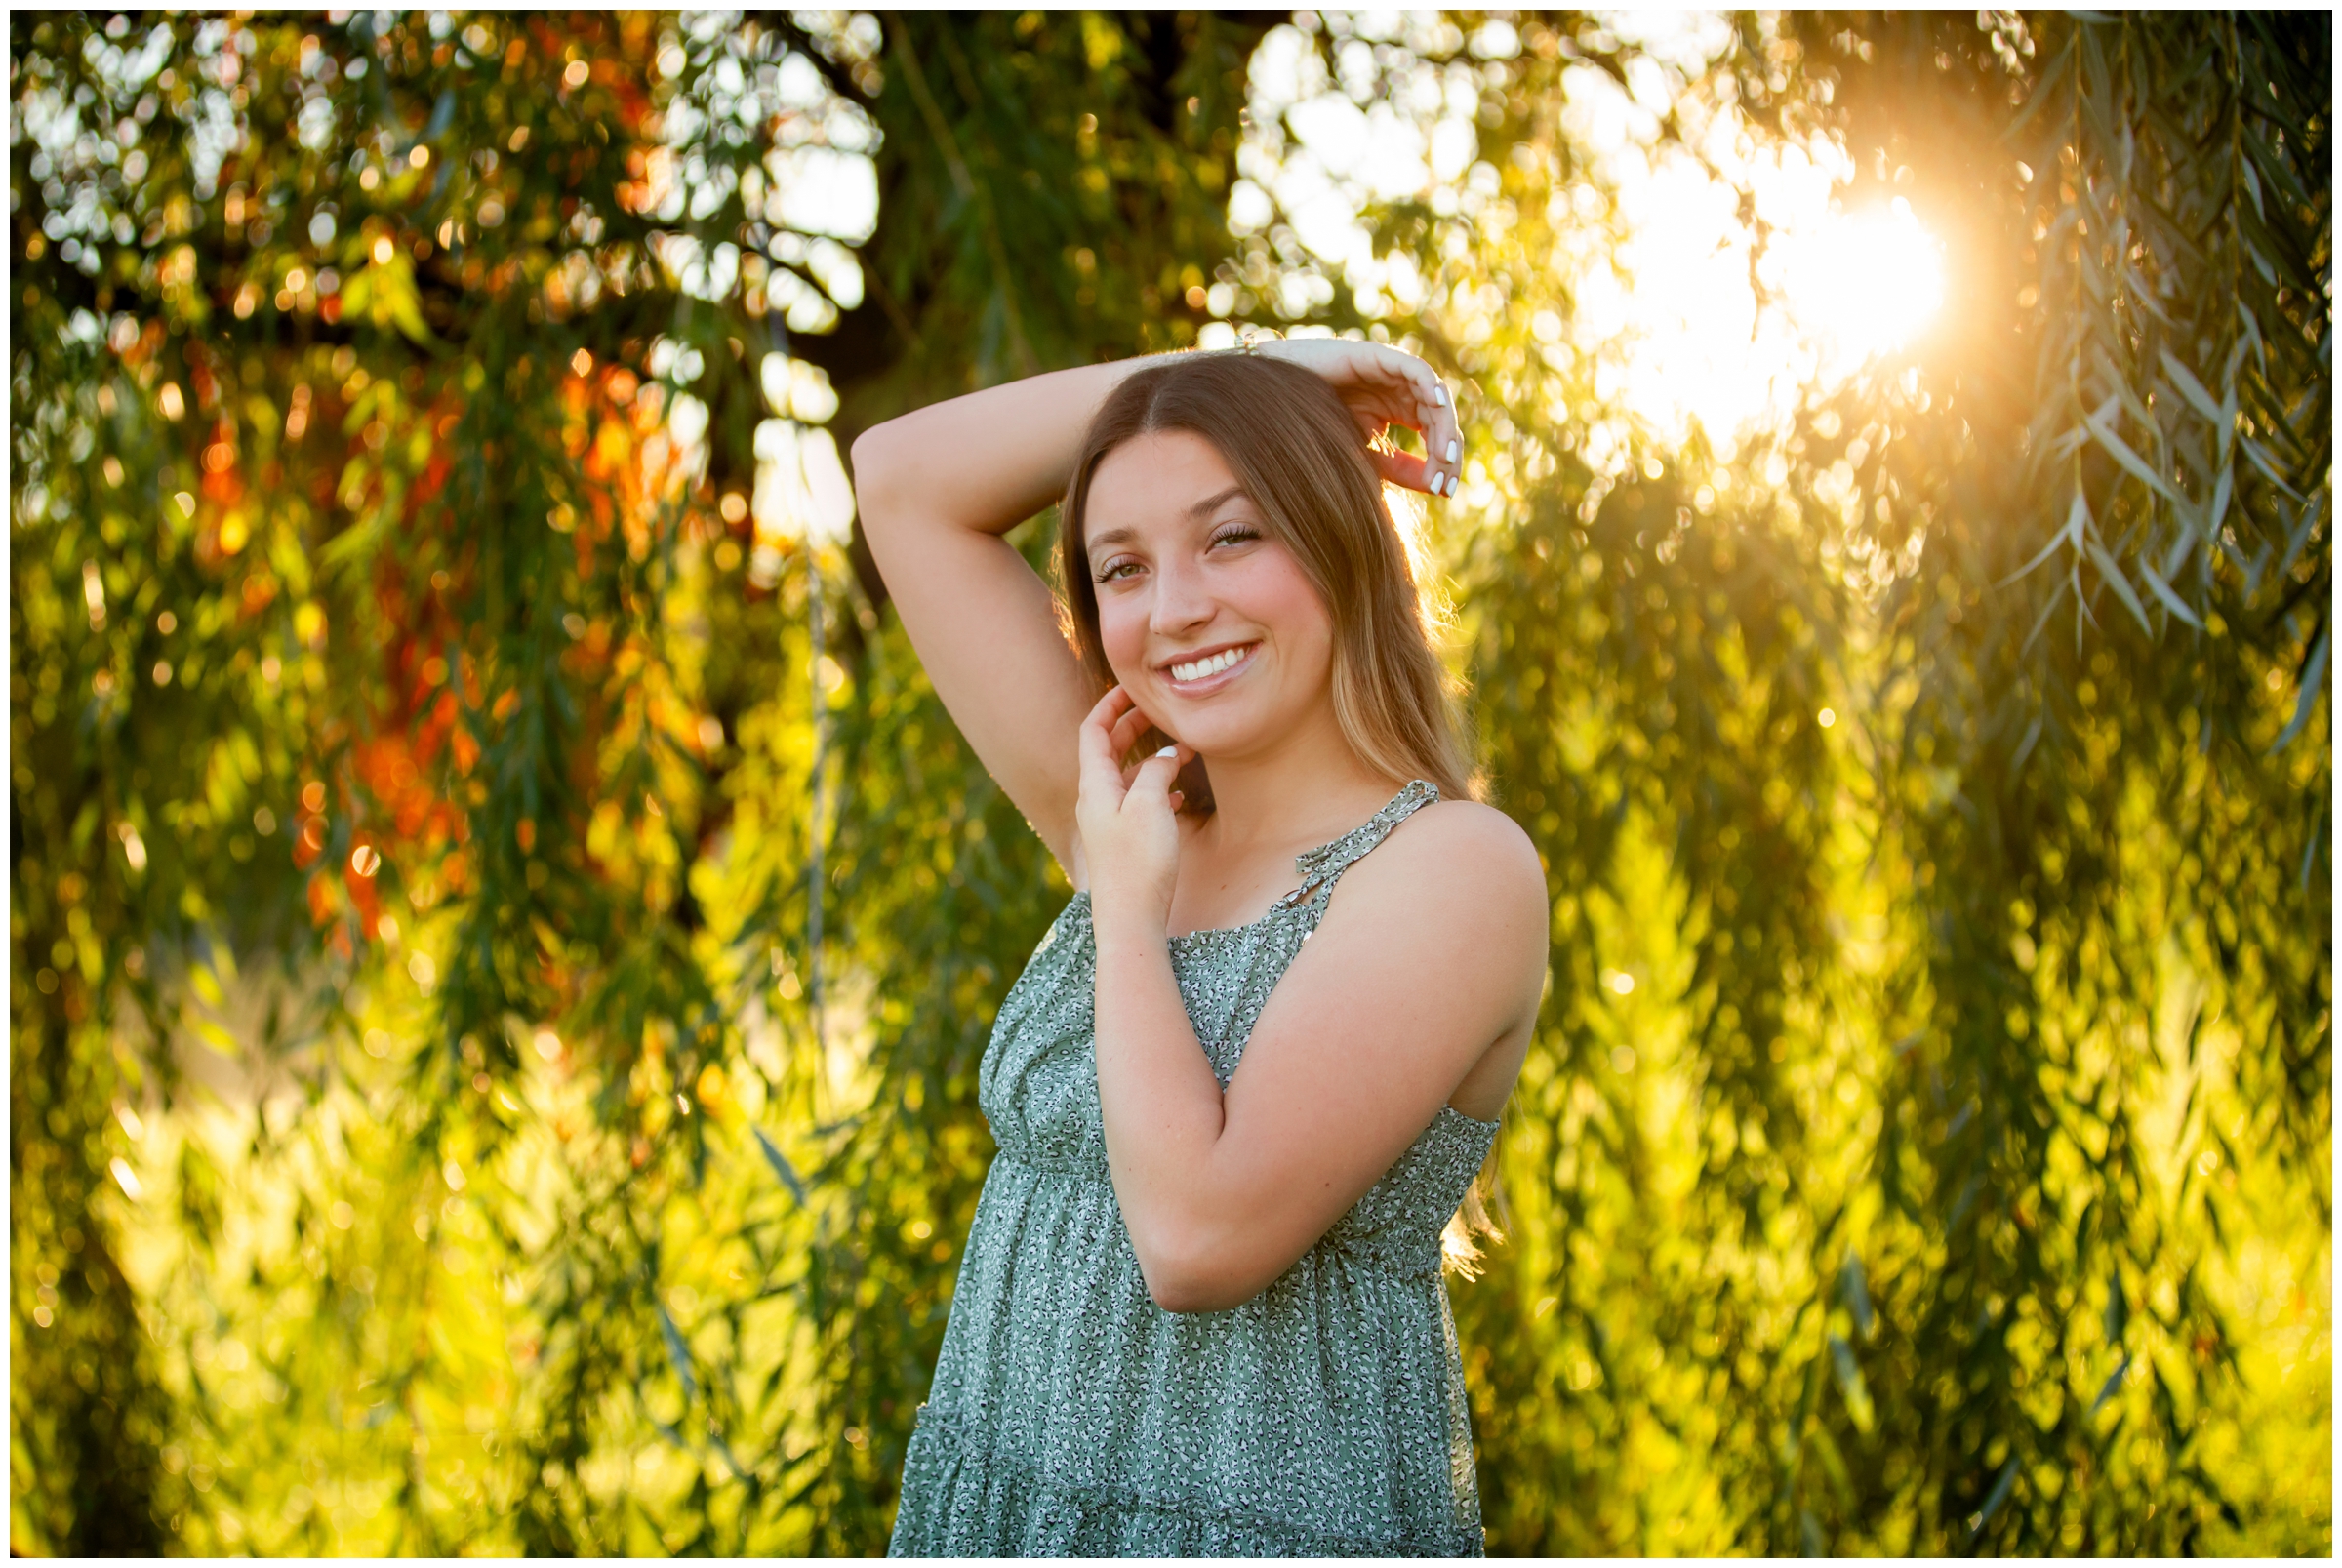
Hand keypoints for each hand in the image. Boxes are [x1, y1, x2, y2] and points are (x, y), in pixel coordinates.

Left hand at [1075, 686, 1188, 931]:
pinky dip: (1156, 789)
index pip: (1093, 731)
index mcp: (1095, 785)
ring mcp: (1109, 823)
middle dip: (1134, 727)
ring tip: (1183, 750)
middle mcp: (1097, 801)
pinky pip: (1138, 803)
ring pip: (1128, 777)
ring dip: (1151, 759)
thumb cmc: (1138, 862)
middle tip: (1160, 712)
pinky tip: (1178, 795)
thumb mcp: (1149, 805)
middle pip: (1109, 750)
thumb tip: (1165, 755)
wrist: (1130, 919)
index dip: (1109, 705)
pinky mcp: (1124, 843)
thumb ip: (1155, 770)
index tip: (1131, 688)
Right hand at [1253, 337, 1463, 498]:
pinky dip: (1429, 386)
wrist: (1281, 400)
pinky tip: (1435, 407)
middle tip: (1445, 481)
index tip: (1444, 491)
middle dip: (1448, 451)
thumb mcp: (1368, 455)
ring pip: (1434, 397)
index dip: (1445, 462)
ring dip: (1443, 426)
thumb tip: (1438, 487)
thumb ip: (1402, 468)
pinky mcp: (1381, 357)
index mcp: (1404, 410)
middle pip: (1441, 419)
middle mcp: (1404, 391)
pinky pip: (1416, 369)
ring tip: (1443, 455)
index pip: (1437, 436)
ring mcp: (1394, 373)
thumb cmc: (1320, 427)